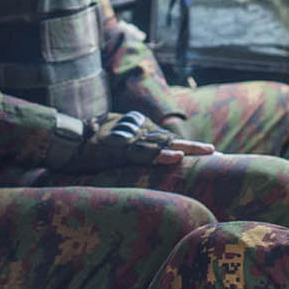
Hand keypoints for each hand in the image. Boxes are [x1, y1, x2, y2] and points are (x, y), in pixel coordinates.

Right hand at [68, 111, 205, 169]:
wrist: (69, 141)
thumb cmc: (90, 140)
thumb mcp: (116, 139)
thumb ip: (133, 142)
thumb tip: (147, 148)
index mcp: (140, 131)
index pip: (169, 139)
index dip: (190, 147)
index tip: (211, 154)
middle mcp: (139, 132)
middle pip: (173, 139)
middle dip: (196, 149)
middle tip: (220, 155)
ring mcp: (131, 140)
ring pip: (164, 144)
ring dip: (186, 149)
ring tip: (208, 152)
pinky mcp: (120, 150)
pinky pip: (143, 154)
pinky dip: (160, 155)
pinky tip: (175, 157)